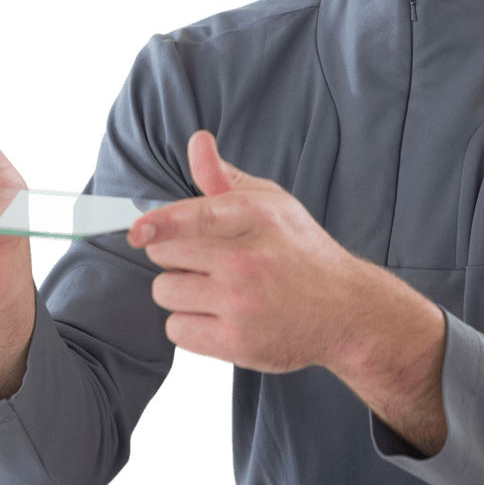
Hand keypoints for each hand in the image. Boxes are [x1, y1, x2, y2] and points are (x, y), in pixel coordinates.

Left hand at [126, 131, 362, 371]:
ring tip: (214, 291)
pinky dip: (189, 326)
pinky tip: (218, 318)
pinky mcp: (237, 343)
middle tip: (205, 262)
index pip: (196, 216)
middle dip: (175, 257)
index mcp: (258, 217)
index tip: (136, 231)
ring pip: (166, 293)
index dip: (159, 223)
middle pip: (166, 255)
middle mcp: (248, 260)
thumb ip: (225, 179)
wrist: (347, 311)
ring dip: (180, 293)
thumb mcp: (273, 205)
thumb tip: (197, 142)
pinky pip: (177, 331)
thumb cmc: (301, 251)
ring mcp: (242, 304)